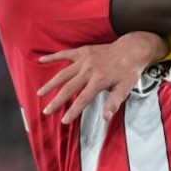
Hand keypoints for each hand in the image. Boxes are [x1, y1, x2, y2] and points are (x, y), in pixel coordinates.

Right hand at [37, 33, 162, 124]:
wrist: (131, 50)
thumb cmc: (128, 72)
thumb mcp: (125, 89)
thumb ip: (114, 103)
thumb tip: (106, 117)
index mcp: (99, 81)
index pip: (83, 99)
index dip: (73, 111)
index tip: (64, 120)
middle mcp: (89, 70)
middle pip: (68, 88)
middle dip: (56, 101)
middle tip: (46, 111)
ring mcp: (84, 60)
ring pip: (63, 73)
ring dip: (50, 83)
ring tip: (40, 93)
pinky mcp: (83, 51)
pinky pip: (65, 54)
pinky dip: (53, 57)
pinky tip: (41, 60)